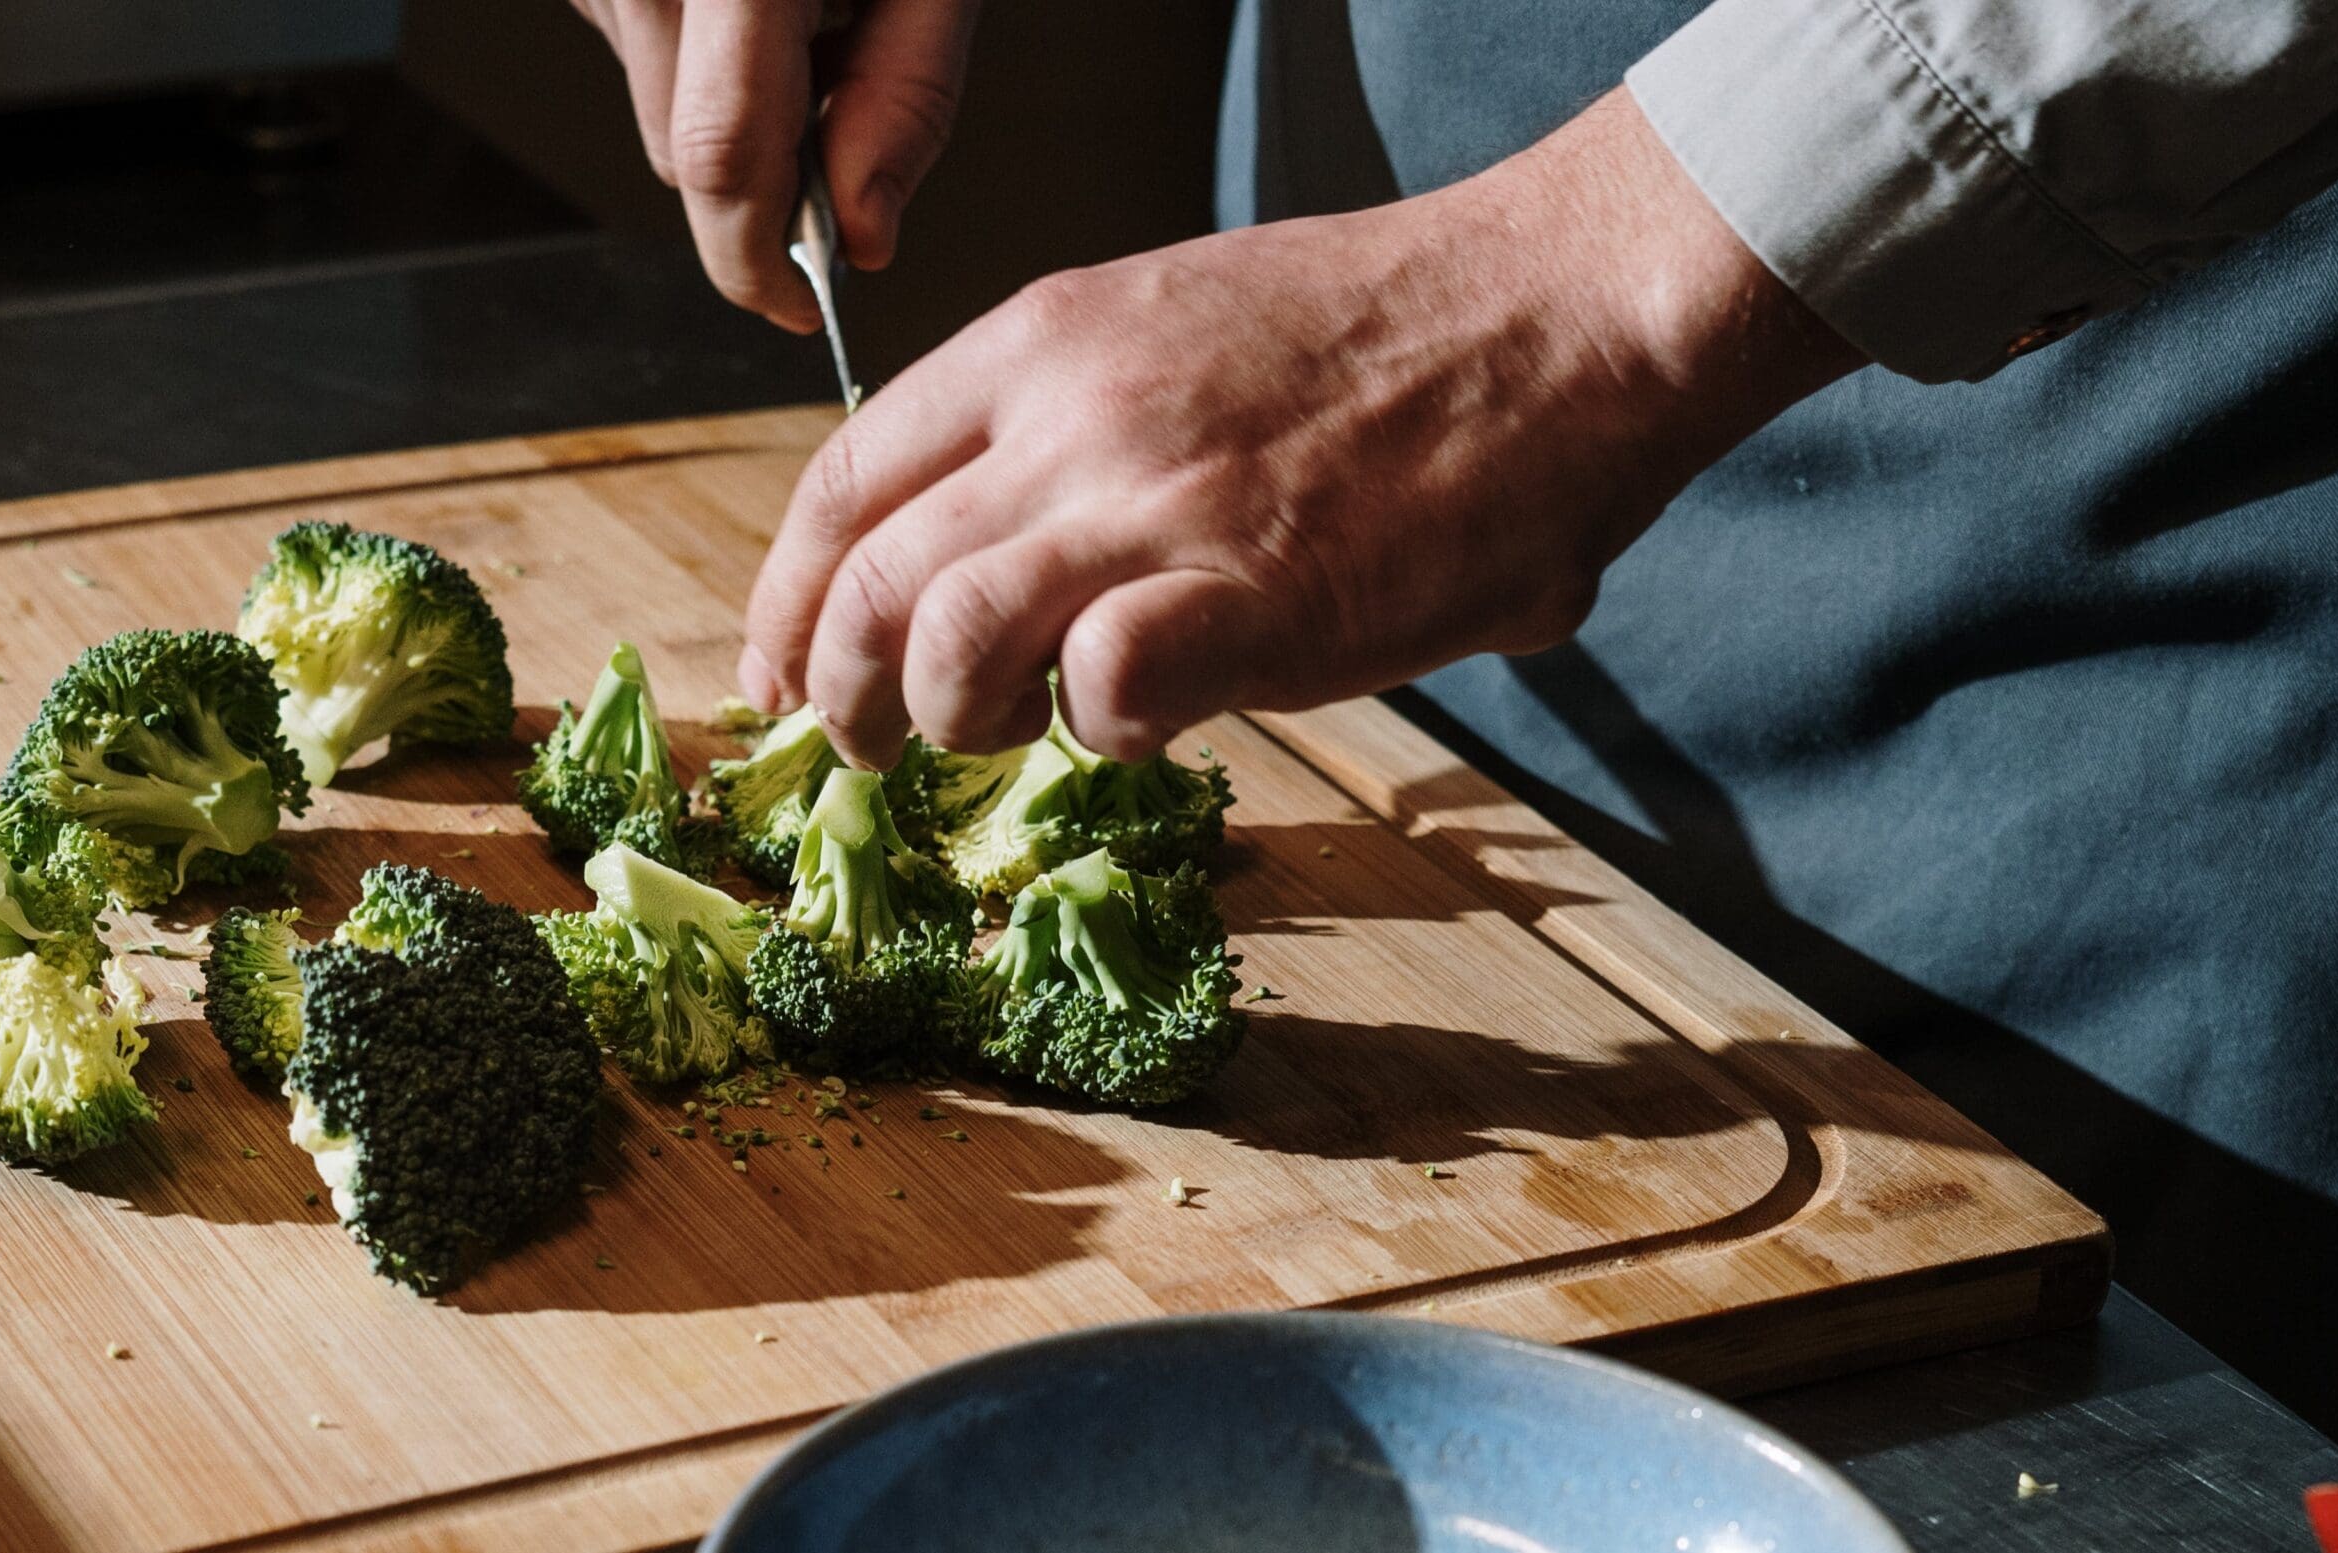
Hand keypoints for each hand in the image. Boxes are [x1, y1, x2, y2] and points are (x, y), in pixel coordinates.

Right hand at [568, 0, 979, 329]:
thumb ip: (909, 95)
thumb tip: (862, 237)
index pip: (723, 156)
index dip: (764, 260)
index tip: (804, 307)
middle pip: (687, 158)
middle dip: (774, 185)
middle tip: (851, 109)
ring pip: (662, 121)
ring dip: (740, 115)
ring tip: (811, 21)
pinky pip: (644, 63)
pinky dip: (707, 66)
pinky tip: (762, 5)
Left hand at [740, 92, 1864, 765]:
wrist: (1558, 311)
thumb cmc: (1388, 334)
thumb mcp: (1180, 329)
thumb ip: (1078, 433)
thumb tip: (1022, 569)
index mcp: (1042, 342)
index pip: (844, 484)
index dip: (788, 599)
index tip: (779, 672)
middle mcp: (1071, 418)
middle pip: (868, 587)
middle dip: (841, 697)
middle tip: (870, 748)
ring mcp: (1157, 504)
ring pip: (947, 648)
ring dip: (954, 726)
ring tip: (1008, 738)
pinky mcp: (1255, 595)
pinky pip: (1104, 691)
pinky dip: (1105, 731)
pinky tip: (1155, 720)